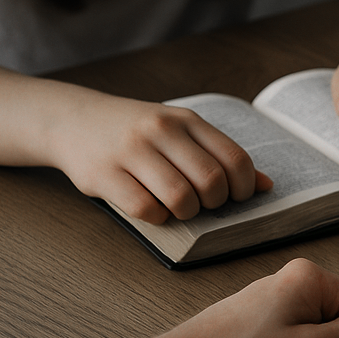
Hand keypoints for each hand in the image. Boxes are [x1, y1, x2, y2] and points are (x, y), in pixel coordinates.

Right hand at [48, 92, 271, 223]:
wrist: (73, 119)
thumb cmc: (138, 132)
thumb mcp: (181, 132)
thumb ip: (220, 155)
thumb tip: (264, 186)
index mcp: (187, 120)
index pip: (235, 159)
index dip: (242, 188)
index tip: (232, 197)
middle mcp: (161, 131)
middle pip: (211, 182)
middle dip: (214, 204)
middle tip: (203, 204)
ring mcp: (131, 151)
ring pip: (180, 198)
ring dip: (186, 214)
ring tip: (177, 207)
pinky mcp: (104, 174)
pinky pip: (146, 210)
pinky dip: (157, 218)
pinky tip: (152, 208)